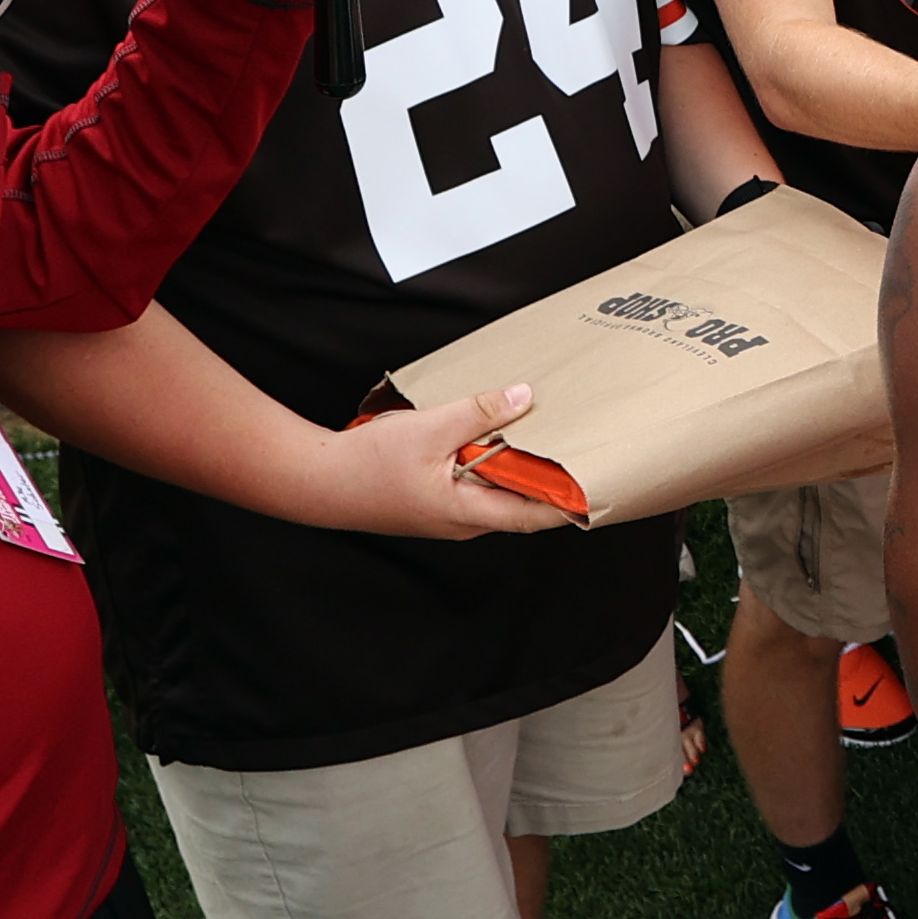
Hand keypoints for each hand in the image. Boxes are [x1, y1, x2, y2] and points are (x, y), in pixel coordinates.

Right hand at [312, 385, 576, 538]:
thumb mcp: (430, 429)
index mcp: (469, 513)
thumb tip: (523, 398)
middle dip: (550, 476)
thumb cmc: (365, 466)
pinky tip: (493, 434)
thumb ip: (479, 413)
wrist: (314, 481)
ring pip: (497, 490)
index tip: (603, 484)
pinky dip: (490, 461)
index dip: (572, 501)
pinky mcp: (434, 499)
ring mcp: (449, 513)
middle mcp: (464, 521)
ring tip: (542, 433)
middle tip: (581, 445)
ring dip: (518, 465)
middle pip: (521, 501)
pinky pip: (475, 483)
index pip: (537, 514)